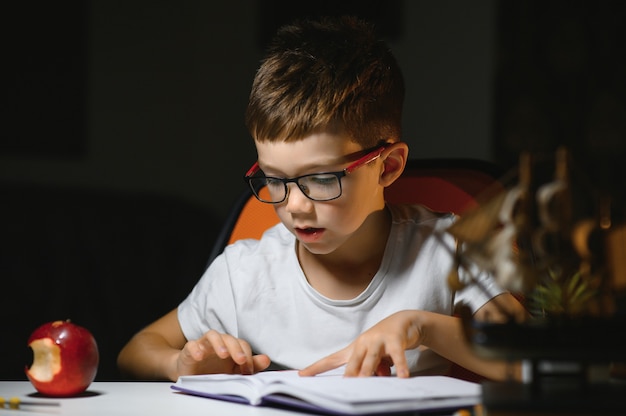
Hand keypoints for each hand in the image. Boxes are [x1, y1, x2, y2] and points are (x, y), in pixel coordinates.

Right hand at [176, 330, 270, 376]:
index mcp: (230, 348)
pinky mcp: (189, 351)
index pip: (242, 345)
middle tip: (241, 360)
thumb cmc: (213, 371)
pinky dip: (196, 349)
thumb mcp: (233, 372)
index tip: (248, 371)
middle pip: (229, 338)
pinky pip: (191, 345)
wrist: (190, 375)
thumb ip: (250, 365)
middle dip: (236, 348)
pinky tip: (199, 356)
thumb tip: (266, 359)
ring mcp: (203, 346)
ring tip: (223, 354)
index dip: (247, 356)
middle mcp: (218, 344)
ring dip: (219, 343)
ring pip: (212, 335)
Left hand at [299, 310, 420, 377]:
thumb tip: (376, 378)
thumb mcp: (376, 358)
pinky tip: (403, 376)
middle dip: (348, 374)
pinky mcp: (394, 339)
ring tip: (366, 381)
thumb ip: (373, 369)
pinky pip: (397, 355)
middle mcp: (363, 343)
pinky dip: (400, 366)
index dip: (316, 368)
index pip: (331, 360)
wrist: (404, 321)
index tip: (302, 375)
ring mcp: (378, 339)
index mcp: (354, 349)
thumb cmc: (385, 342)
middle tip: (343, 386)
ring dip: (368, 370)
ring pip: (371, 358)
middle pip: (352, 361)